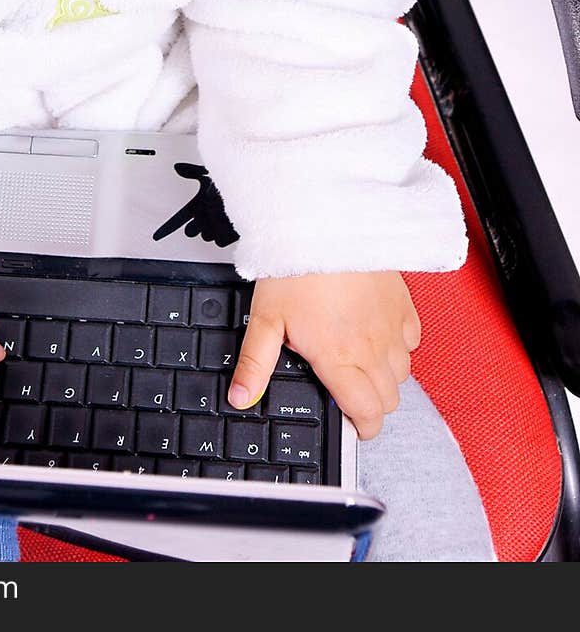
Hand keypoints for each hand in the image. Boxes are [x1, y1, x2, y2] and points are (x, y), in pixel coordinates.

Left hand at [228, 271, 420, 438]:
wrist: (326, 224)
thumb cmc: (296, 267)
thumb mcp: (265, 318)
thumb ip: (255, 364)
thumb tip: (241, 397)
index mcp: (339, 358)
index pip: (368, 414)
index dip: (363, 429)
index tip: (353, 424)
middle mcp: (372, 348)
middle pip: (389, 400)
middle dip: (373, 405)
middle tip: (350, 392)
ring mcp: (392, 326)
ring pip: (403, 372)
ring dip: (385, 376)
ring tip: (359, 361)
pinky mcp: (402, 303)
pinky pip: (412, 338)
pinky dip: (399, 344)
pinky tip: (376, 332)